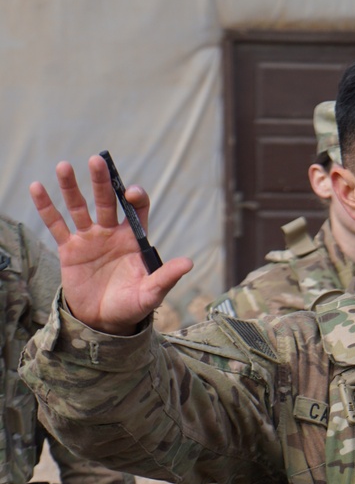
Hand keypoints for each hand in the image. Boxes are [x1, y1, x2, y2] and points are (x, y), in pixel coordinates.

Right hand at [29, 157, 192, 333]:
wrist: (104, 322)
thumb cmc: (131, 306)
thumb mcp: (151, 294)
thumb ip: (166, 277)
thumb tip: (189, 263)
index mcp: (133, 238)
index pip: (137, 209)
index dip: (135, 198)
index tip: (130, 194)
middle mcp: (111, 232)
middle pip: (106, 200)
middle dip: (102, 181)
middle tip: (97, 161)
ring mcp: (89, 238)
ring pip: (79, 206)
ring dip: (70, 187)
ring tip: (64, 166)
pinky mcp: (69, 249)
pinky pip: (56, 225)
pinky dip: (46, 207)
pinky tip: (36, 187)